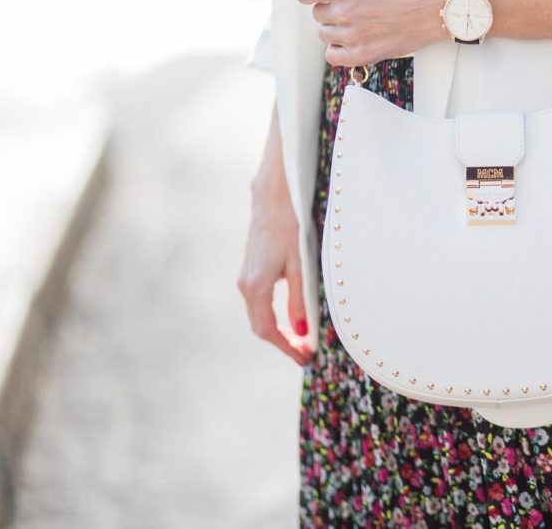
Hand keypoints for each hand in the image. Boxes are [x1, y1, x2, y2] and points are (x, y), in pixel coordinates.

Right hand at [237, 105, 312, 366]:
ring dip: (280, 327)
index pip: (267, 330)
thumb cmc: (290, 224)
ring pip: (261, 311)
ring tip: (305, 337)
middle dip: (284, 341)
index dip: (286, 348)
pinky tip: (295, 312)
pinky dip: (276, 310)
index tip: (304, 359)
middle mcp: (245, 283)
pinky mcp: (251, 264)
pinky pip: (261, 297)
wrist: (274, 191)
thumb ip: (300, 299)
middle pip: (261, 324)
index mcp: (254, 286)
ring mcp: (246, 273)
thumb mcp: (300, 264)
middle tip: (307, 352)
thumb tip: (302, 331)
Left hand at [296, 0, 456, 66]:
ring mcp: (352, 35)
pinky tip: (352, 42)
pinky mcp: (362, 54)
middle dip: (331, 10)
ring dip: (337, 30)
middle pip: (317, 14)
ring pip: (325, 35)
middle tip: (352, 8)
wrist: (433, 9)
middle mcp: (344, 11)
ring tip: (359, 24)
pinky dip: (339, 50)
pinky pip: (333, 56)